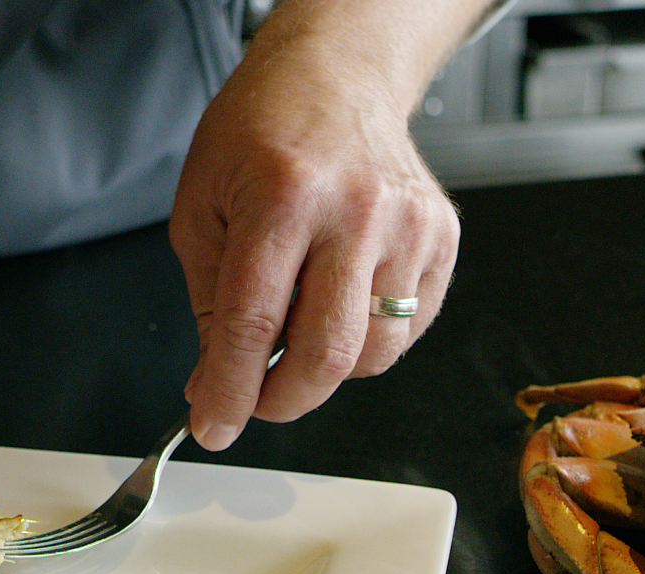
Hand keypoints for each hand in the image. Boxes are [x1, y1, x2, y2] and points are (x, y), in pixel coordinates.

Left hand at [168, 18, 460, 450]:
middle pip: (326, 353)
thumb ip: (210, 304)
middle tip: (254, 399)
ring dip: (325, 370)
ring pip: (372, 353)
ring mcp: (409, 225)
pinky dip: (367, 340)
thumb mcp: (203, 209)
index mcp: (283, 196)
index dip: (229, 390)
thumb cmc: (262, 133)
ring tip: (296, 331)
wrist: (335, 77)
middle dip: (281, 400)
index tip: (213, 426)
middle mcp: (356, 210)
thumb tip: (214, 384)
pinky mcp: (441, 238)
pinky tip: (338, 304)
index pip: (253, 323)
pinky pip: (407, 329)